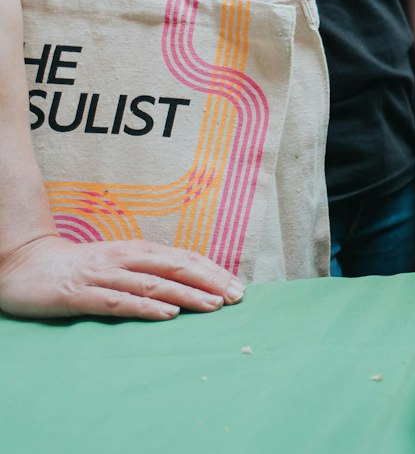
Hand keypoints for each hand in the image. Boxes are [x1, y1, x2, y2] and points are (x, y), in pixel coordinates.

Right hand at [0, 233, 243, 320]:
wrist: (25, 266)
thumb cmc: (79, 268)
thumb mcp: (119, 264)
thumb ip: (148, 272)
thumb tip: (187, 285)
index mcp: (137, 251)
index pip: (184, 259)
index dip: (213, 271)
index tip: (238, 287)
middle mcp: (125, 258)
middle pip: (176, 268)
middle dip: (210, 281)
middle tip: (236, 297)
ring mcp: (104, 275)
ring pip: (154, 284)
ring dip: (187, 294)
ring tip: (214, 305)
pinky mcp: (83, 293)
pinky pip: (120, 301)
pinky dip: (147, 307)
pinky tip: (169, 314)